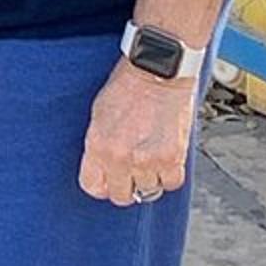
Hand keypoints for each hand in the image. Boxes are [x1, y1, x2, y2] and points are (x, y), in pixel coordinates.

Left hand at [78, 59, 197, 207]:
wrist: (158, 70)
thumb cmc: (128, 85)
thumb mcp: (99, 113)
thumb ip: (99, 144)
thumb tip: (102, 167)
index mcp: (97, 145)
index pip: (92, 186)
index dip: (102, 184)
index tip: (108, 178)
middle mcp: (120, 157)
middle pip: (121, 196)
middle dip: (126, 184)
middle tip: (131, 169)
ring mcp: (147, 160)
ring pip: (148, 191)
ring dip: (150, 177)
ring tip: (150, 154)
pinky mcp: (172, 158)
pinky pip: (171, 183)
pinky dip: (170, 174)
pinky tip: (166, 156)